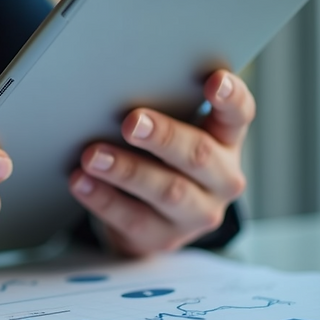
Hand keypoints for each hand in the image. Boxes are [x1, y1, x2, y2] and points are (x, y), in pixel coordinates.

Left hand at [68, 70, 253, 254]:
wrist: (152, 218)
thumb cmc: (161, 158)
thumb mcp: (172, 133)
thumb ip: (161, 112)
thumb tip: (116, 88)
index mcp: (226, 141)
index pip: (238, 115)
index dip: (231, 97)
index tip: (215, 80)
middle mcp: (222, 179)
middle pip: (199, 155)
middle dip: (164, 137)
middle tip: (132, 122)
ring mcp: (197, 213)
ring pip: (167, 190)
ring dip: (127, 170)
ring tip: (93, 155)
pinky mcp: (164, 238)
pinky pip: (133, 218)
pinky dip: (103, 198)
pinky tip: (81, 182)